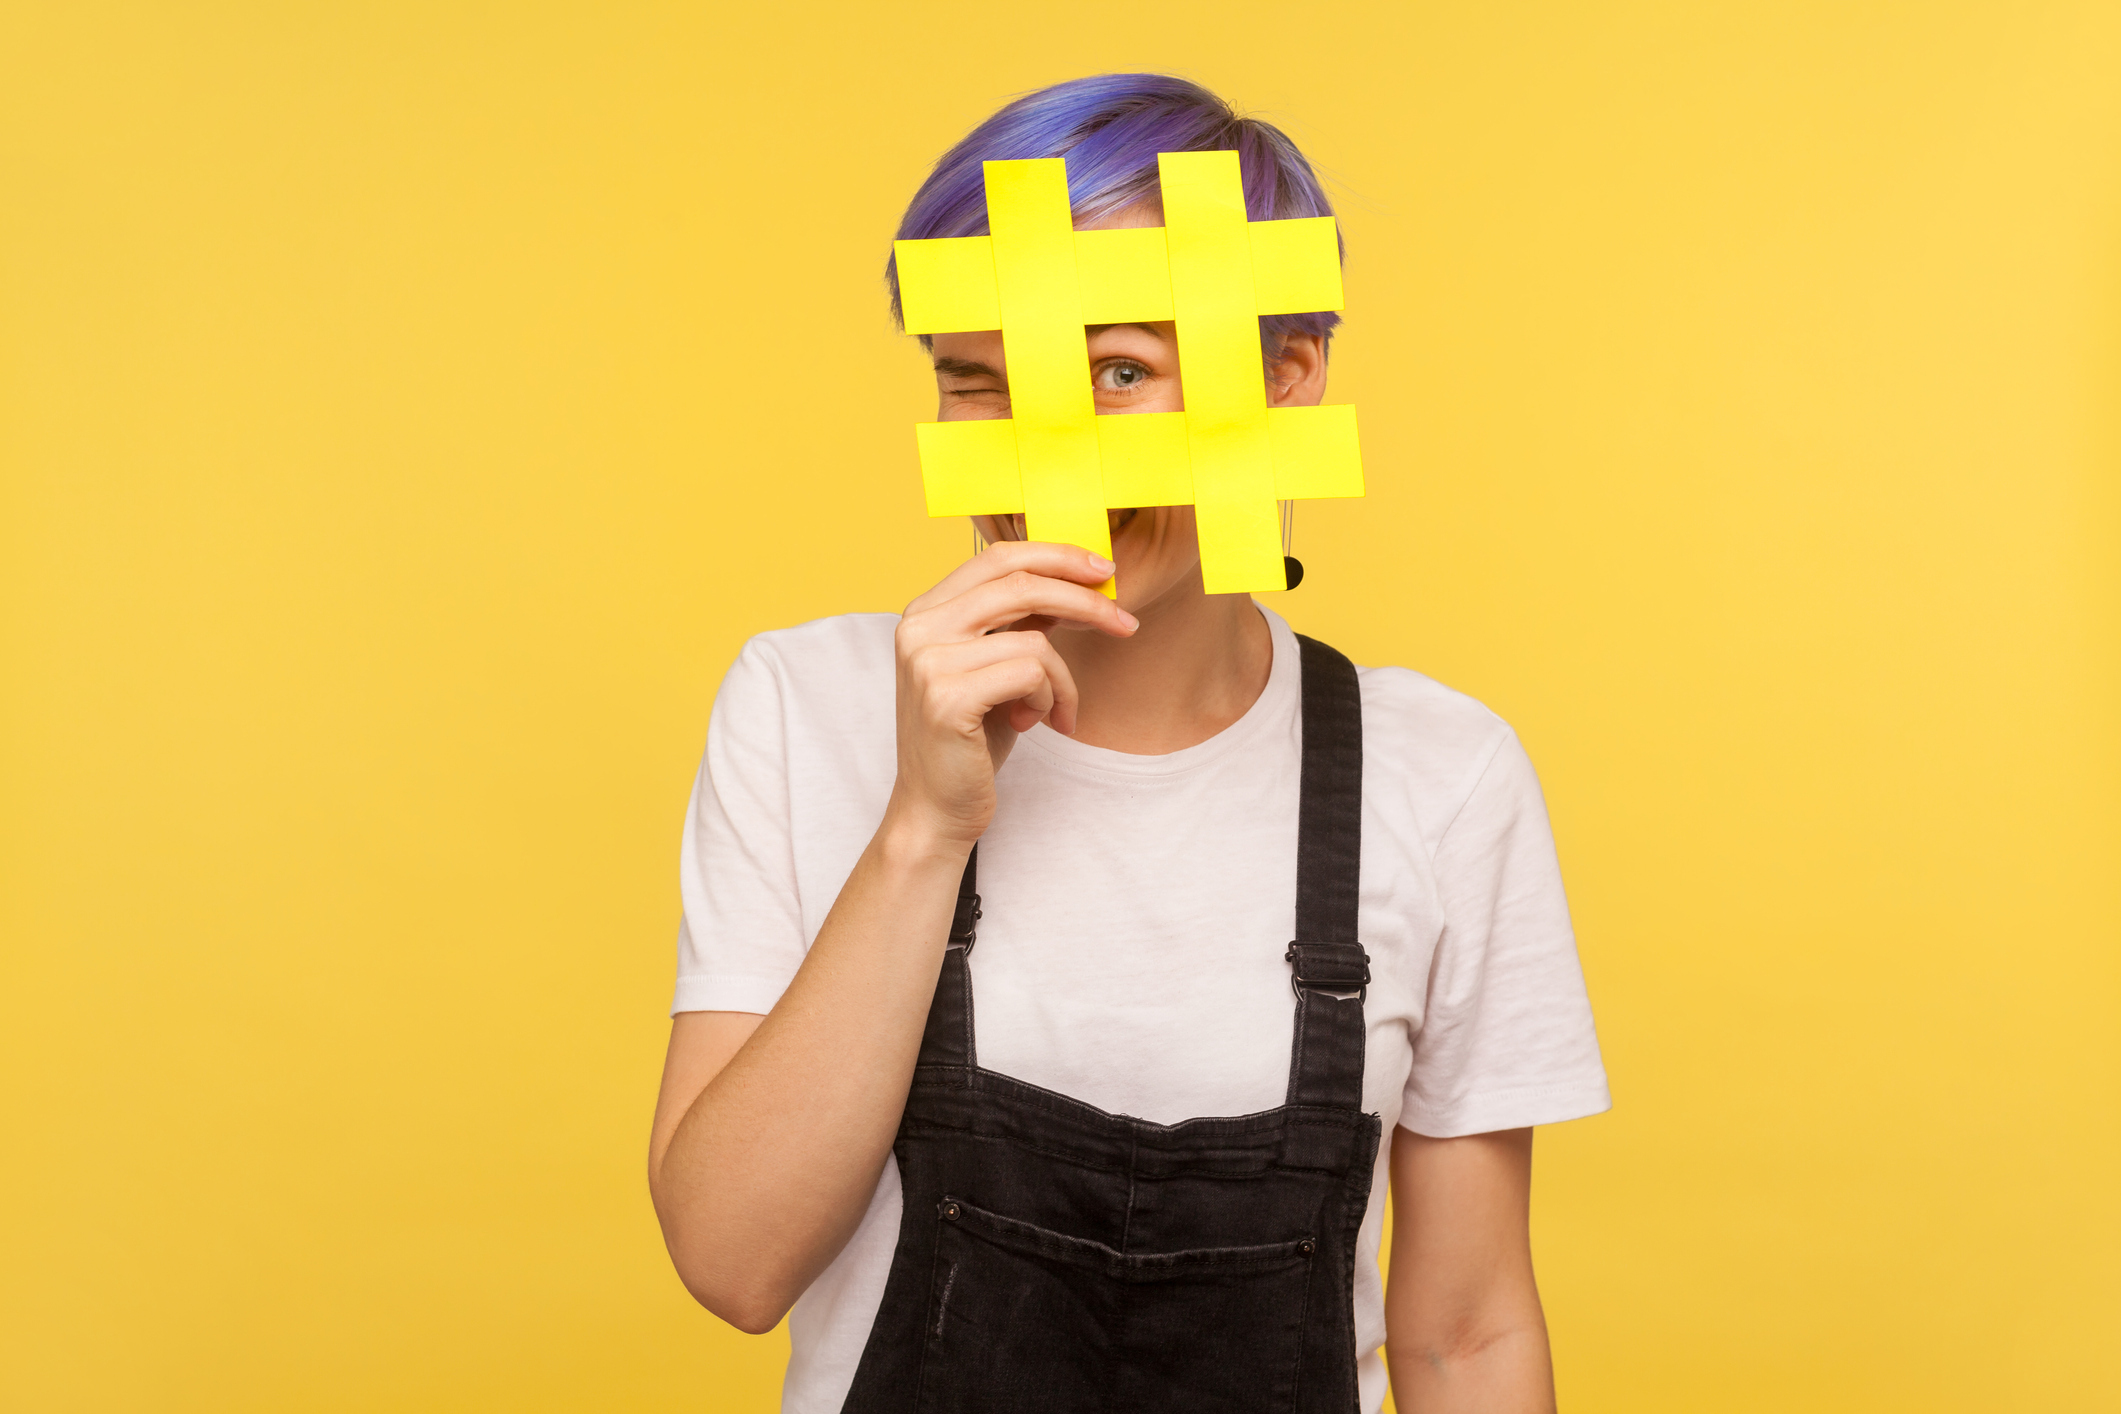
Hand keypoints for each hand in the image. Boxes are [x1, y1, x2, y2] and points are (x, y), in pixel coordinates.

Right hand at [888, 541, 1136, 847]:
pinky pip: (1032, 674)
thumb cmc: (970, 740)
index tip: (1102, 570)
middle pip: (1020, 584)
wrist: (936, 808)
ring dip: (1063, 680)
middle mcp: (919, 627)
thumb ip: (1017, 622)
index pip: (997, 557)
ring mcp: (928, 660)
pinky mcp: (947, 696)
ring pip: (1035, 640)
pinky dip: (1050, 699)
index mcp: (926, 610)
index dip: (1055, 555)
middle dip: (1085, 601)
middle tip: (1126, 624)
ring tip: (1054, 711)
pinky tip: (1035, 723)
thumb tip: (1075, 581)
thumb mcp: (995, 667)